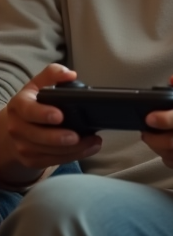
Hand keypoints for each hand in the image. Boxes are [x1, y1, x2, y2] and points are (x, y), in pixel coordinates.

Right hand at [0, 64, 100, 185]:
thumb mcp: (38, 84)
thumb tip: (70, 75)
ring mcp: (23, 146)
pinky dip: (73, 156)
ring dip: (73, 149)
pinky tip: (88, 148)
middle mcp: (17, 127)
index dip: (43, 114)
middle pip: (38, 136)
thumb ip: (53, 74)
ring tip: (92, 142)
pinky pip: (53, 161)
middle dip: (59, 138)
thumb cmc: (32, 103)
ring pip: (48, 152)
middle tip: (77, 136)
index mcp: (19, 106)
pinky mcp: (31, 160)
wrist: (16, 127)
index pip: (28, 110)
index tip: (60, 116)